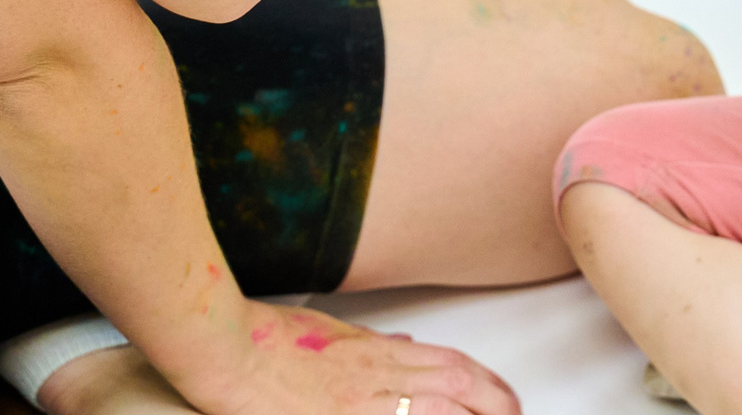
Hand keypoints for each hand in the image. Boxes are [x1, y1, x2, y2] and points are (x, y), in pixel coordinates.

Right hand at [209, 304, 520, 414]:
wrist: (227, 350)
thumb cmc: (267, 341)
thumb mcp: (332, 333)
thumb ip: (372, 344)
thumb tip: (404, 343)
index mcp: (376, 353)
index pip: (450, 364)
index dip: (485, 381)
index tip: (504, 394)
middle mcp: (377, 378)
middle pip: (454, 387)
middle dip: (493, 403)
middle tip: (514, 413)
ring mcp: (360, 404)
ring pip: (433, 408)